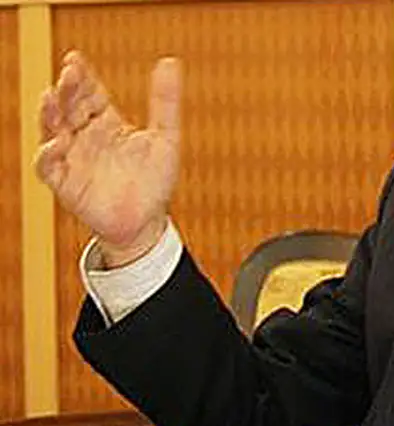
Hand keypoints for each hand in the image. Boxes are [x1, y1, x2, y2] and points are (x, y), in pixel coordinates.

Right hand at [35, 51, 180, 266]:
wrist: (148, 221)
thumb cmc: (155, 180)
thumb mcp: (166, 137)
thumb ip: (165, 102)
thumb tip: (168, 63)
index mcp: (106, 123)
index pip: (88, 93)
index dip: (80, 77)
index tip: (75, 59)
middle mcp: (85, 137)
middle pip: (68, 106)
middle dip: (66, 89)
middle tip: (69, 74)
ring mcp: (72, 158)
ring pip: (51, 130)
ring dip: (49, 114)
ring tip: (51, 98)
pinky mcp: (64, 182)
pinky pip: (48, 166)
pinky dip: (49, 154)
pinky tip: (58, 143)